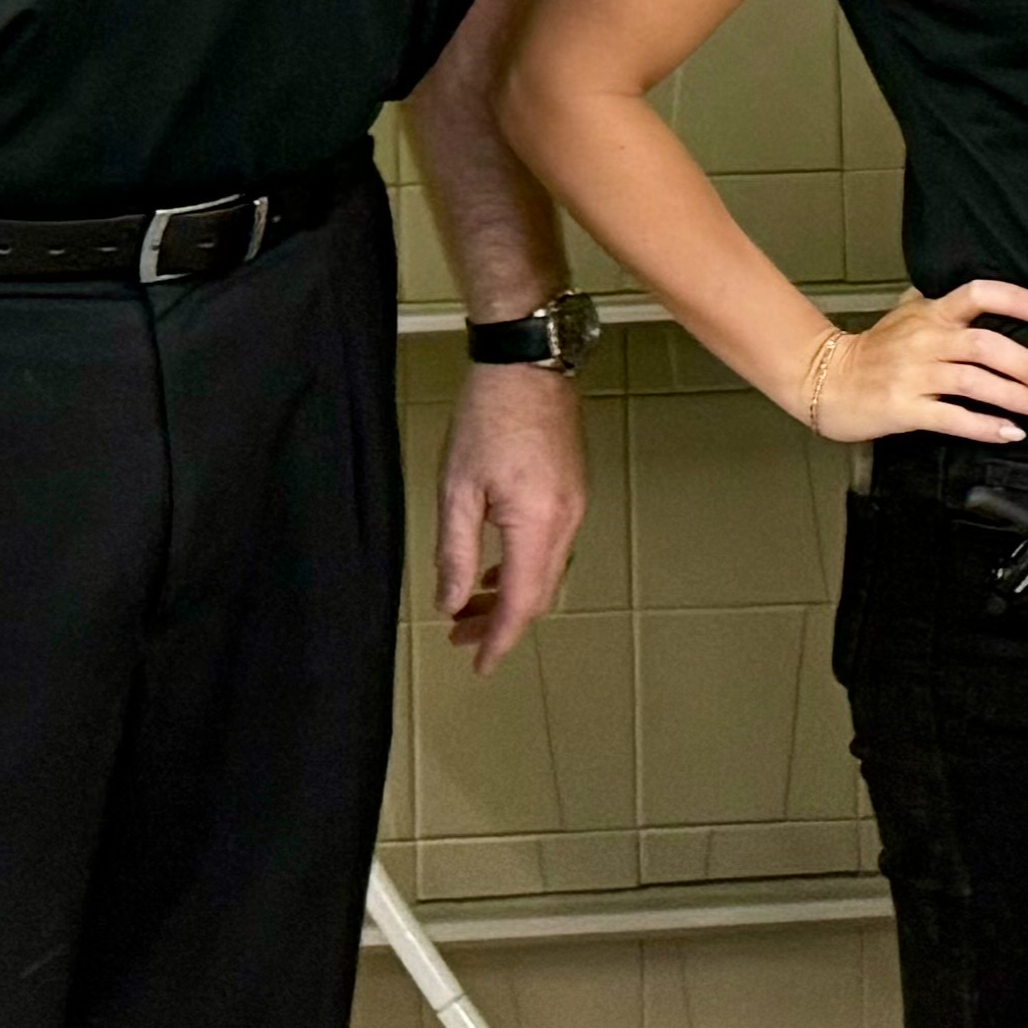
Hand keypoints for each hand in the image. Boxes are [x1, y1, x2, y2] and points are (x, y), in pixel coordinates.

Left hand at [438, 359, 588, 672]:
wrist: (526, 363)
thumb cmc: (487, 417)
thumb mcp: (457, 489)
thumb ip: (456, 553)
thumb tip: (451, 602)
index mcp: (538, 524)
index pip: (522, 602)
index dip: (499, 639)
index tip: (478, 664)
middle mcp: (567, 520)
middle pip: (539, 592)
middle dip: (501, 621)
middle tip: (459, 637)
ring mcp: (576, 504)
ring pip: (547, 570)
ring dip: (512, 594)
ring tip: (470, 605)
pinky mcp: (573, 489)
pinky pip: (553, 545)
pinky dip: (524, 567)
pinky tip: (497, 566)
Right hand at [805, 278, 1027, 445]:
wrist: (826, 381)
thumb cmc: (872, 351)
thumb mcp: (906, 314)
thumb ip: (944, 306)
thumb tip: (985, 298)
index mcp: (931, 313)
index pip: (979, 294)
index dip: (1018, 300)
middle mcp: (925, 340)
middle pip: (985, 344)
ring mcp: (914, 374)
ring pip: (974, 382)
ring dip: (1014, 396)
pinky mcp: (904, 408)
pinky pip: (952, 417)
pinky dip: (984, 426)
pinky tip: (1008, 432)